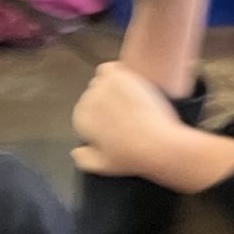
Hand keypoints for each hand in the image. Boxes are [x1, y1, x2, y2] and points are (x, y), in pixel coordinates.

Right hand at [72, 62, 192, 181]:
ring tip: (132, 100)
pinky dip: (117, 72)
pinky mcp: (117, 76)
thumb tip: (74, 152)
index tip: (118, 122)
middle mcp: (86, 102)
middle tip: (128, 111)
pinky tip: (131, 84)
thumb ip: (84, 159)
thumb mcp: (104, 166)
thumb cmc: (132, 157)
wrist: (158, 144)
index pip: (85, 110)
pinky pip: (110, 68)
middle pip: (93, 94)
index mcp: (81, 121)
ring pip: (101, 81)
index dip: (102, 116)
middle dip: (107, 100)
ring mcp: (101, 88)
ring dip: (112, 87)